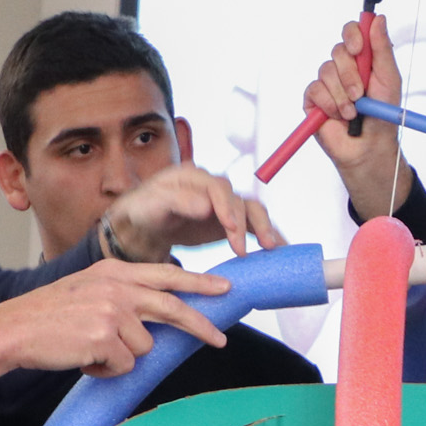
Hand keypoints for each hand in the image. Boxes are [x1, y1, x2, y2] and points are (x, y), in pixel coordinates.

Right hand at [0, 260, 230, 404]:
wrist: (12, 330)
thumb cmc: (48, 317)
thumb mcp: (88, 290)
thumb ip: (122, 296)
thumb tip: (156, 320)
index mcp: (113, 271)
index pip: (165, 275)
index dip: (197, 284)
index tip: (224, 288)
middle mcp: (116, 287)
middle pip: (172, 308)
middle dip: (201, 326)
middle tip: (220, 340)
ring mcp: (111, 311)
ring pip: (144, 347)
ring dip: (121, 357)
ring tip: (90, 349)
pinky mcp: (105, 337)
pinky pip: (125, 366)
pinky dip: (106, 370)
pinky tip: (83, 358)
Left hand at [103, 164, 282, 261]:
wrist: (145, 226)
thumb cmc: (144, 212)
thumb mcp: (151, 205)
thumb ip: (176, 201)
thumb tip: (206, 206)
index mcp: (193, 177)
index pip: (217, 188)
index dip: (226, 207)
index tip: (230, 227)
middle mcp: (213, 187)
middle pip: (240, 200)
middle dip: (248, 224)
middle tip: (248, 249)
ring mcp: (224, 203)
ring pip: (252, 211)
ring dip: (265, 228)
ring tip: (272, 248)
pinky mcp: (231, 220)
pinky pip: (254, 225)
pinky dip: (268, 235)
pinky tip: (280, 248)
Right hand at [305, 16, 413, 219]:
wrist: (369, 147)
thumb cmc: (383, 115)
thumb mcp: (388, 79)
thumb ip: (382, 49)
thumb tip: (378, 18)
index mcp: (362, 59)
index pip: (351, 32)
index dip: (352, 35)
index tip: (359, 49)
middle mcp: (343, 68)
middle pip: (338, 50)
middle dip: (351, 74)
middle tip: (360, 94)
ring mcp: (327, 83)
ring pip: (326, 71)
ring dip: (342, 94)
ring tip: (353, 113)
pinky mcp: (313, 99)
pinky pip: (315, 90)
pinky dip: (329, 104)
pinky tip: (338, 116)